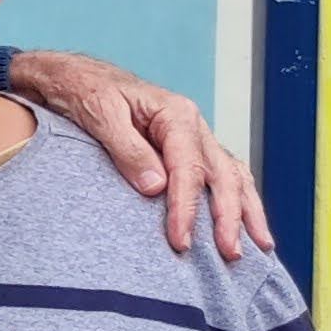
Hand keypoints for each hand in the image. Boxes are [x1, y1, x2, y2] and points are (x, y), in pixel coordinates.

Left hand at [2, 48, 266, 260]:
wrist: (70, 76)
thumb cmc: (82, 90)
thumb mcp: (98, 115)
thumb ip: (127, 150)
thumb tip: (157, 187)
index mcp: (175, 114)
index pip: (188, 169)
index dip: (187, 208)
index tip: (181, 241)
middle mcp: (192, 124)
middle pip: (221, 175)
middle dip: (229, 217)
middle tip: (231, 254)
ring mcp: (192, 137)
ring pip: (231, 175)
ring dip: (247, 211)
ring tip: (261, 246)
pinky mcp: (184, 149)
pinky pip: (220, 174)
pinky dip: (237, 198)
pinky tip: (246, 221)